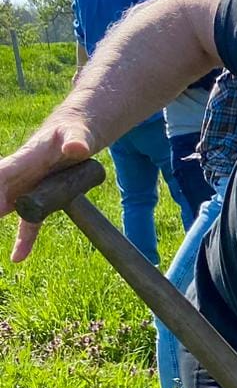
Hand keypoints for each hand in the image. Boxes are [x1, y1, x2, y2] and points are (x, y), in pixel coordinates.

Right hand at [0, 119, 93, 262]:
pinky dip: (24, 239)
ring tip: (11, 253)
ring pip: (5, 209)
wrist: (74, 133)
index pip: (2, 174)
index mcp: (24, 160)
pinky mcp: (38, 201)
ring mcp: (26, 189)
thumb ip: (76, 140)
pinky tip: (19, 257)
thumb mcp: (77, 133)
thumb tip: (76, 148)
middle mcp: (18, 176)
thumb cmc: (73, 131)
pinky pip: (28, 223)